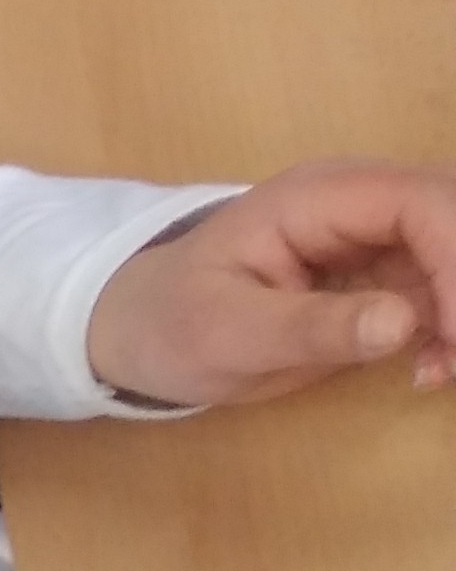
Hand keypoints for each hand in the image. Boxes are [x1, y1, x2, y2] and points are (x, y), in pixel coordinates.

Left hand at [87, 160, 455, 405]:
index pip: (418, 203)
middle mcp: (358, 204)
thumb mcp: (227, 334)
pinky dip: (451, 329)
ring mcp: (376, 237)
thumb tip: (399, 324)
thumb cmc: (171, 323)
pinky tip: (430, 371)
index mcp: (315, 199)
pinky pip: (445, 291)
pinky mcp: (385, 276)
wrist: (145, 333)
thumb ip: (311, 328)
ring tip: (441, 370)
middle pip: (455, 219)